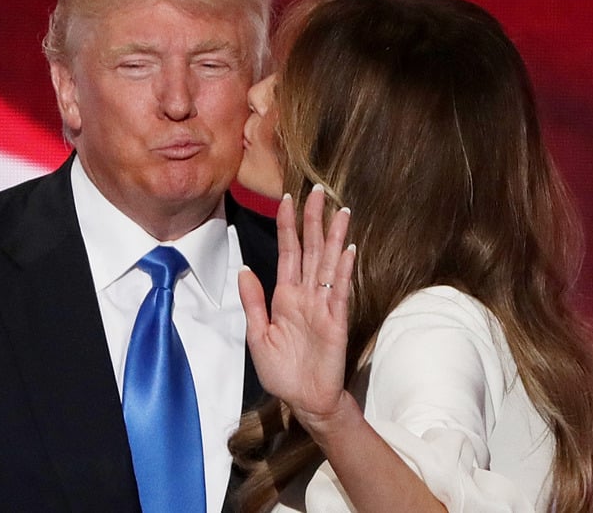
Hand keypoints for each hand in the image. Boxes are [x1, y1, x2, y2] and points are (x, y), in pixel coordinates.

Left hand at [239, 186, 355, 432]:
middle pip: (311, 250)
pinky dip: (343, 269)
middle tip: (319, 191)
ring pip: (329, 263)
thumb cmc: (282, 371)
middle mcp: (306, 295)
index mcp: (286, 296)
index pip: (288, 252)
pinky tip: (347, 249)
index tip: (289, 199)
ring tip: (341, 211)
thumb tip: (244, 269)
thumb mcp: (258, 335)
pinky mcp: (336, 321)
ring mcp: (323, 305)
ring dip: (334, 237)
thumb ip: (253, 302)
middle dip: (314, 221)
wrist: (304, 400)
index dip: (288, 226)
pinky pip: (339, 291)